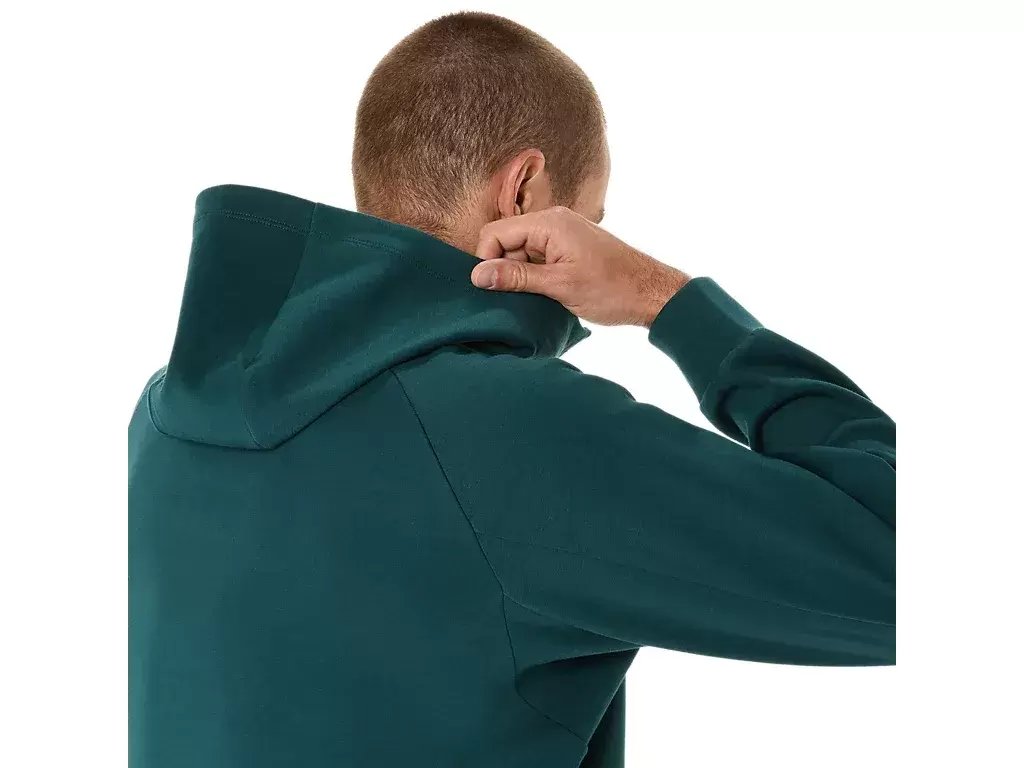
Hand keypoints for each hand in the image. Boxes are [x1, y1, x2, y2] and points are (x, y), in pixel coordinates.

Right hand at [471, 207, 690, 326]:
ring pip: (521, 251)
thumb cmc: (613, 289)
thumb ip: (516, 277)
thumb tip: (478, 275)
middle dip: (504, 268)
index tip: (492, 288)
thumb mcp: (559, 285)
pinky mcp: (569, 248)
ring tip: (537, 297)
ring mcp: (562, 234)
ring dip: (520, 274)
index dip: (487, 260)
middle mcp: (554, 221)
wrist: (652, 293)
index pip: (495, 232)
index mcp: (549, 223)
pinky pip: (538, 256)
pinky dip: (535, 275)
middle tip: (518, 296)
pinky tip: (545, 293)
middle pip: (506, 240)